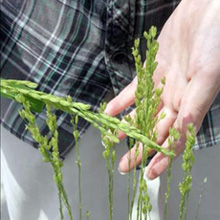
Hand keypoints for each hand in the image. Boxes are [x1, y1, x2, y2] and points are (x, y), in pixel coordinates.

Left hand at [105, 0, 219, 178]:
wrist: (206, 11)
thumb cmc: (215, 41)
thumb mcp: (206, 76)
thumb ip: (195, 105)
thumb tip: (182, 133)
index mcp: (192, 105)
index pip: (175, 139)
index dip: (163, 157)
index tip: (150, 173)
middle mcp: (176, 100)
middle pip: (156, 130)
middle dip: (141, 149)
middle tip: (125, 165)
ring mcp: (162, 86)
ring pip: (142, 113)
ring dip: (128, 127)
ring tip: (114, 140)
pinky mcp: (151, 72)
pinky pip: (133, 90)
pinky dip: (121, 101)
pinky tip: (109, 112)